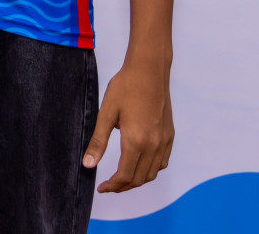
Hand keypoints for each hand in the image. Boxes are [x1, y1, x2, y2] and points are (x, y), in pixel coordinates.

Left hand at [83, 59, 174, 191]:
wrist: (149, 71)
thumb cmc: (125, 88)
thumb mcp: (106, 113)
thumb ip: (98, 141)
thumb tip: (88, 165)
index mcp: (136, 141)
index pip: (125, 175)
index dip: (113, 186)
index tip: (101, 188)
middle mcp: (153, 145)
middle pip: (139, 178)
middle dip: (123, 186)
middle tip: (108, 185)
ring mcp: (164, 141)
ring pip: (152, 173)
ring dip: (137, 180)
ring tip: (121, 177)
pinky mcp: (170, 135)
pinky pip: (162, 162)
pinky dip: (150, 170)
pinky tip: (139, 164)